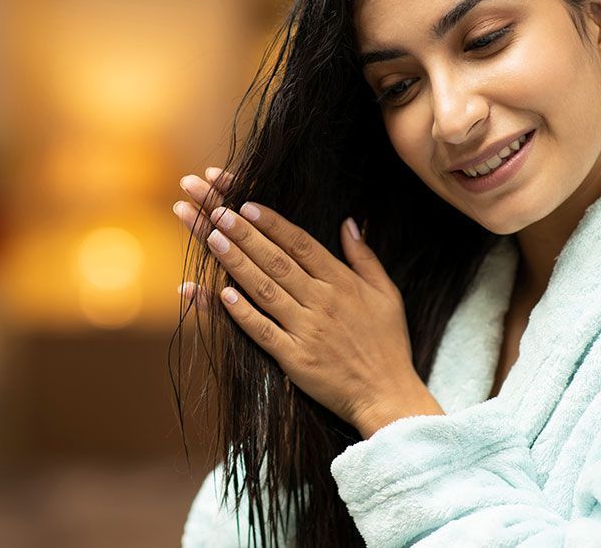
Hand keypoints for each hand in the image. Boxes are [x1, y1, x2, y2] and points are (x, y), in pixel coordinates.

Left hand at [173, 167, 443, 436]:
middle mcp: (322, 302)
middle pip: (277, 262)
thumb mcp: (387, 294)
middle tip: (218, 213)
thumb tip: (349, 222)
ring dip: (237, 264)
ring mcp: (306, 330)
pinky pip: (263, 331)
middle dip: (245, 235)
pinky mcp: (295, 359)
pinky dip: (242, 314)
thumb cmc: (388, 344)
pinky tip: (221, 295)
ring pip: (265, 290)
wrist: (387, 395)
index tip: (248, 205)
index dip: (273, 224)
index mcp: (343, 283)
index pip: (302, 245)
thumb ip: (365, 257)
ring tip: (213, 240)